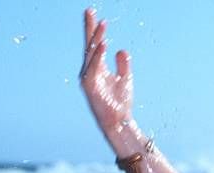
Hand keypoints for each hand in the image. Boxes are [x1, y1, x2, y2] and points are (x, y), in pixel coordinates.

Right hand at [79, 8, 133, 134]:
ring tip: (102, 24)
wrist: (119, 121)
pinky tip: (102, 43)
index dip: (95, 30)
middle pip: (89, 45)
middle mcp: (90, 70)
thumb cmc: (120, 103)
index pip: (95, 45)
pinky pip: (93, 66)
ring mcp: (88, 77)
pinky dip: (98, 55)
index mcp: (98, 68)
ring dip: (96, 38)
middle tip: (90, 10)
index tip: (96, 15)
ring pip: (91, 53)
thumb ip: (123, 64)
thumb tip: (121, 49)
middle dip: (90, 28)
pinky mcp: (90, 85)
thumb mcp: (125, 79)